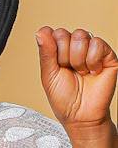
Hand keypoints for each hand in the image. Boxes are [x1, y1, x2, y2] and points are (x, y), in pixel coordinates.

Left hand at [37, 26, 117, 147]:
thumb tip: (40, 32)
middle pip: (65, 33)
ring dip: (78, 60)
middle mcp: (75, 47)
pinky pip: (97, 44)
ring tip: (81, 73)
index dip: (52, 49)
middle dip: (63, 56)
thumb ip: (45, 53)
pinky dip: (92, 61)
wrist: (81, 116)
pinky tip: (93, 71)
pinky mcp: (107, 54)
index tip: (56, 65)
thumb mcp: (48, 76)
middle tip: (69, 71)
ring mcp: (91, 49)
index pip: (52, 33)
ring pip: (80, 36)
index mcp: (59, 51)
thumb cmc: (65, 99)